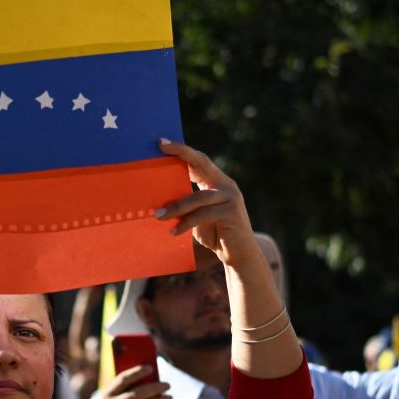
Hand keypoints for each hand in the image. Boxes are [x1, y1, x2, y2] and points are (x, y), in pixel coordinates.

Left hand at [154, 141, 254, 266]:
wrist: (240, 256)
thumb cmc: (215, 234)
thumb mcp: (198, 216)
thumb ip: (187, 204)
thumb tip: (159, 202)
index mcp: (217, 182)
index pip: (199, 160)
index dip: (182, 150)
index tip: (162, 143)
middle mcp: (226, 185)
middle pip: (202, 163)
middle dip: (181, 153)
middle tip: (160, 149)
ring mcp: (231, 197)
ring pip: (199, 197)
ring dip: (176, 207)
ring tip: (158, 216)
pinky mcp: (232, 212)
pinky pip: (204, 214)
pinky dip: (186, 223)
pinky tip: (174, 232)